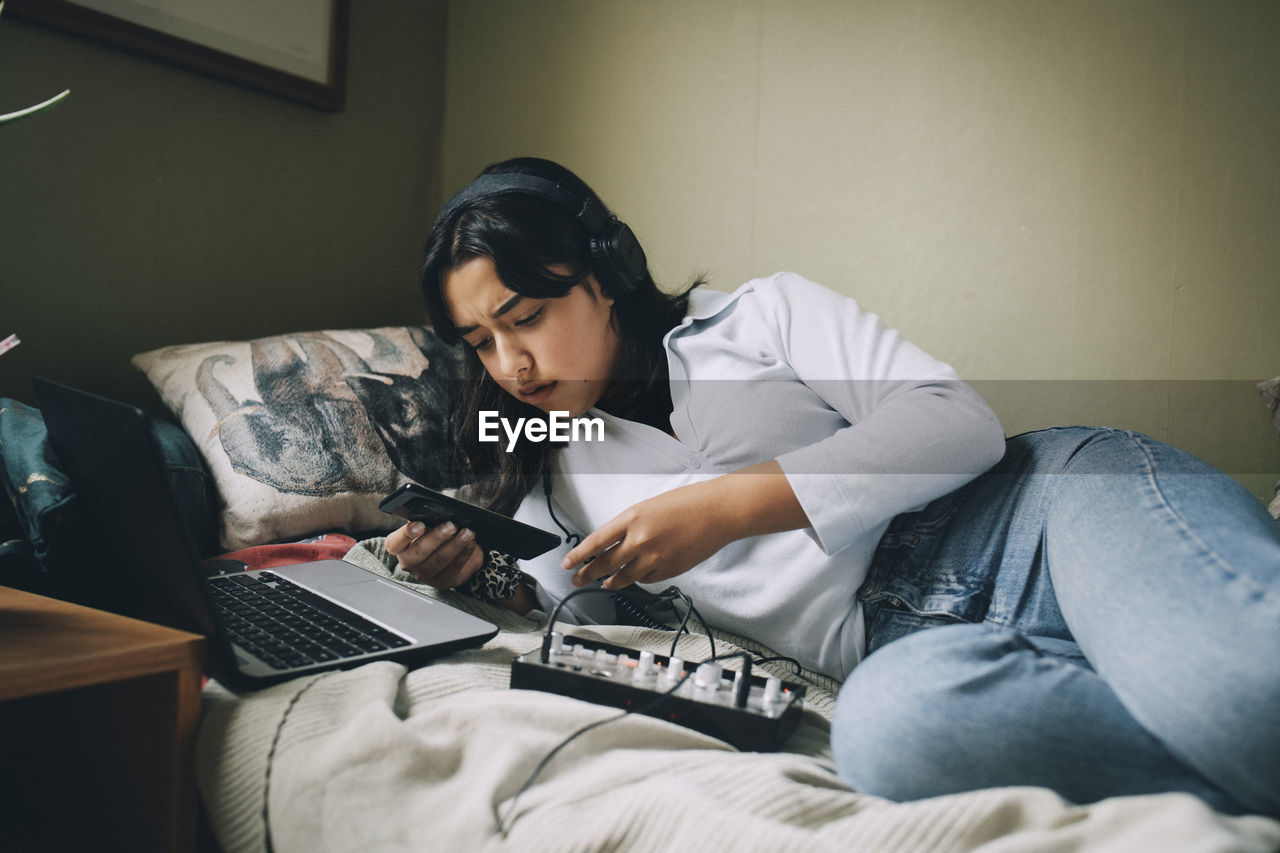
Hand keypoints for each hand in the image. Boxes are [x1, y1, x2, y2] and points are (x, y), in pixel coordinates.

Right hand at [384, 520, 483, 589]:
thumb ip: (427, 521)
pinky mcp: (442, 582)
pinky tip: (471, 543)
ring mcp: (425, 575)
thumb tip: (437, 514)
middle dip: (437, 537)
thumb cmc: (435, 536)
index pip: (394, 543)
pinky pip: (454, 567)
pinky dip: (465, 553)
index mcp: (399, 547)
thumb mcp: (428, 526)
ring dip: (456, 544)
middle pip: (420, 551)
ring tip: (467, 532)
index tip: (420, 524)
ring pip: (439, 560)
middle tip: (451, 525)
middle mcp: (409, 563)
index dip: (406, 534)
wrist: (451, 553)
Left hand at [561, 482, 732, 590]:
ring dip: (611, 582)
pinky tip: (636, 576)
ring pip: (624, 577)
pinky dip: (639, 579)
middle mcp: (640, 539)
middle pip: (605, 563)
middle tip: (576, 580)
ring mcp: (655, 557)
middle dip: (587, 574)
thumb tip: (613, 545)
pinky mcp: (669, 570)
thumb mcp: (649, 507)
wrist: (717, 512)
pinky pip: (646, 580)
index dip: (578, 555)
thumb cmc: (687, 504)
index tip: (567, 564)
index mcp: (633, 518)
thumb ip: (629, 526)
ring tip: (604, 584)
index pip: (596, 541)